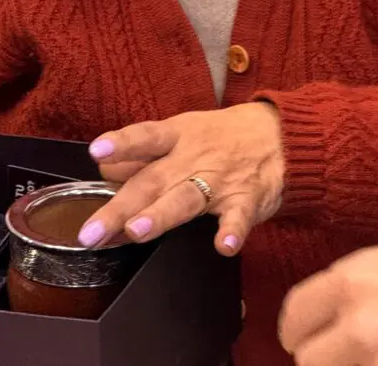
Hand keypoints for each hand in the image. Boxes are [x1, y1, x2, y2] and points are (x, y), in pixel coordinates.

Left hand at [79, 102, 283, 255]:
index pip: (146, 137)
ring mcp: (221, 179)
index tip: (97, 152)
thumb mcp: (185, 132)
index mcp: (178, 136)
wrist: (284, 135)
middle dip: (121, 206)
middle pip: (153, 181)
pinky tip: (224, 246)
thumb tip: (105, 170)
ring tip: (137, 231)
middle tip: (92, 232)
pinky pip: (239, 217)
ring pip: (187, 198)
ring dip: (161, 214)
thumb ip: (146, 154)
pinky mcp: (247, 200)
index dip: (122, 143)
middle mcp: (194, 157)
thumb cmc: (224, 137)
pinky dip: (233, 231)